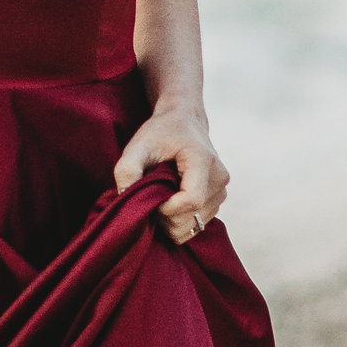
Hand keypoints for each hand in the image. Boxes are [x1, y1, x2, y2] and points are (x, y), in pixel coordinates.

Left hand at [114, 103, 227, 247]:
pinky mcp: (219, 198)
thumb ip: (126, 169)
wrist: (184, 121)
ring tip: (162, 195)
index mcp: (202, 160)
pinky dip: (180, 220)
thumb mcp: (138, 145)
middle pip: (192, 218)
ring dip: (172, 219)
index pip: (191, 200)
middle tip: (151, 197)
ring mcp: (221, 190)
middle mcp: (219, 178)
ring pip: (194, 226)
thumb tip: (124, 198)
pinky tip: (171, 200)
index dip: (166, 209)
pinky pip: (197, 224)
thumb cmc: (161, 132)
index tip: (150, 200)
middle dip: (165, 217)